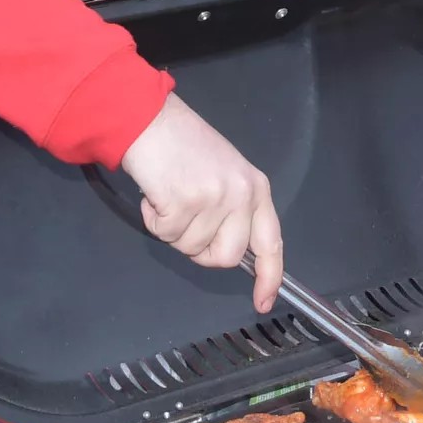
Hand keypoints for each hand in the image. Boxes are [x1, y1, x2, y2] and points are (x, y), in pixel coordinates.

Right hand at [119, 93, 284, 312]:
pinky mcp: (184, 202)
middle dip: (200, 251)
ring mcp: (214, 199)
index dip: (269, 277)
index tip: (263, 301)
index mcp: (256, 189)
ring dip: (172, 230)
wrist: (151, 120)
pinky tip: (157, 193)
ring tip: (171, 195)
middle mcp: (241, 195)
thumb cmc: (185, 146)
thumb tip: (233, 253)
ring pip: (190, 248)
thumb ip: (235, 211)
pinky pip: (165, 235)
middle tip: (186, 222)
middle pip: (226, 257)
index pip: (271, 243)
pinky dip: (154, 220)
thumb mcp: (226, 175)